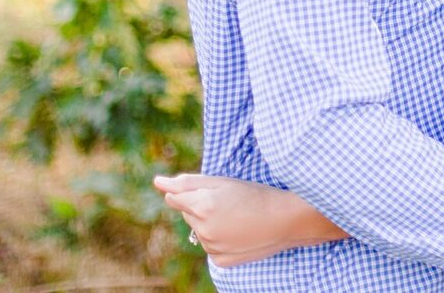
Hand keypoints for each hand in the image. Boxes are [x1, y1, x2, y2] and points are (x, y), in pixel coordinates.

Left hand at [153, 172, 314, 266]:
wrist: (285, 220)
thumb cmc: (255, 195)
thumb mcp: (223, 181)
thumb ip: (187, 182)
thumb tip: (158, 182)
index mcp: (201, 205)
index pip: (174, 197)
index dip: (190, 191)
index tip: (207, 190)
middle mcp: (202, 229)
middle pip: (187, 214)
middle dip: (200, 206)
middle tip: (228, 201)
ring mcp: (211, 247)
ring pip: (199, 230)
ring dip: (210, 222)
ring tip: (237, 216)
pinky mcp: (220, 260)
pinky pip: (211, 246)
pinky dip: (220, 238)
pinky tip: (238, 231)